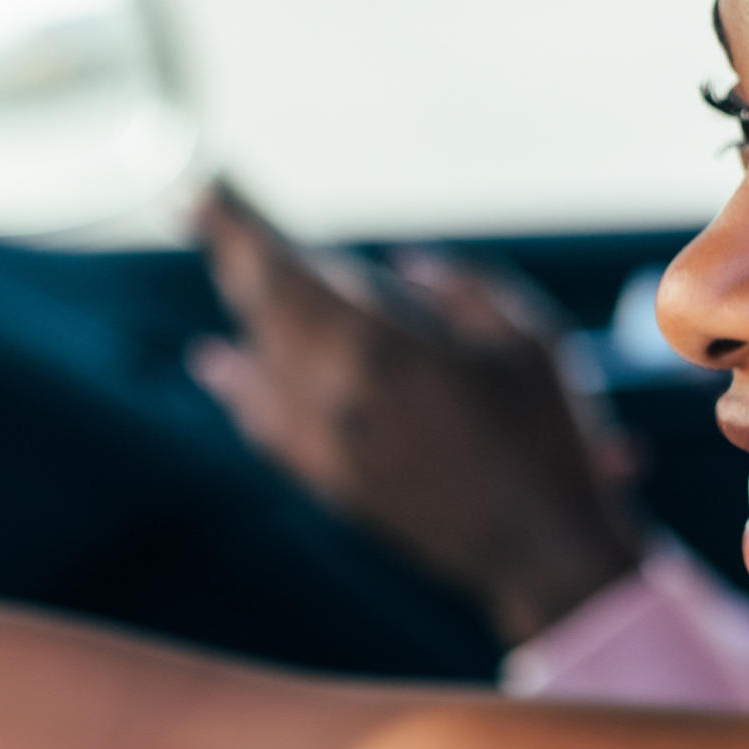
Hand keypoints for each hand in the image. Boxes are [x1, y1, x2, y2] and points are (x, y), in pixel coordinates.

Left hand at [188, 186, 640, 646]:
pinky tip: (220, 364)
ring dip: (240, 315)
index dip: (237, 231)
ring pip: (255, 367)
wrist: (542, 554)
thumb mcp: (528, 341)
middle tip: (208, 218)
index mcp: (379, 349)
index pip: (283, 274)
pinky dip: (237, 388)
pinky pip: (263, 426)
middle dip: (236, 261)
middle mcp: (332, 397)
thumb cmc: (548, 439)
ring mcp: (323, 447)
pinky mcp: (328, 486)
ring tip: (224, 273)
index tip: (200, 194)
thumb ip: (460, 290)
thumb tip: (403, 265)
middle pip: (261, 313)